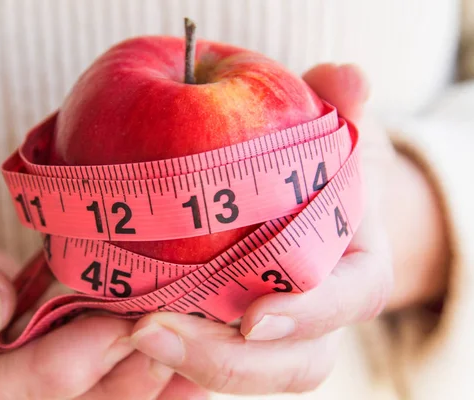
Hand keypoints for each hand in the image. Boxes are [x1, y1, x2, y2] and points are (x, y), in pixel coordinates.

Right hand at [0, 197, 206, 398]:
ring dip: (146, 372)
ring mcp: (24, 363)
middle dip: (125, 380)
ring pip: (90, 384)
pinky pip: (96, 350)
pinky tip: (184, 333)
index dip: (61, 368)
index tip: (115, 328)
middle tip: (182, 344)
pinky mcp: (50, 339)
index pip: (3, 392)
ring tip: (205, 351)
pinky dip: (138, 346)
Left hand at [128, 63, 441, 394]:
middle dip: (226, 362)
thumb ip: (343, 102)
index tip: (253, 318)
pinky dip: (166, 353)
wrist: (311, 204)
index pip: (351, 300)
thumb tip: (346, 76)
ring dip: (185, 362)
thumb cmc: (324, 167)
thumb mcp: (336, 127)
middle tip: (150, 331)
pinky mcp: (231, 329)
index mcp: (357, 269)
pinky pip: (205, 356)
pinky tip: (116, 325)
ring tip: (125, 330)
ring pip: (244, 370)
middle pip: (291, 363)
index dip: (310, 314)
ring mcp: (276, 330)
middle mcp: (320, 314)